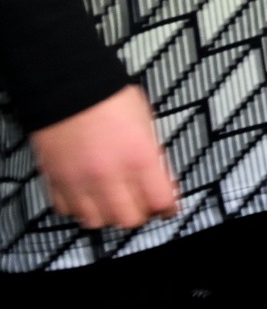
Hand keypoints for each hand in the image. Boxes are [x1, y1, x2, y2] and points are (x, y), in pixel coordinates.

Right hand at [31, 85, 177, 230]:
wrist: (67, 86)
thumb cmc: (111, 98)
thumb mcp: (146, 122)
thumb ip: (152, 155)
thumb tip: (159, 179)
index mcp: (139, 158)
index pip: (160, 200)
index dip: (167, 207)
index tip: (168, 207)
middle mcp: (109, 176)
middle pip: (129, 219)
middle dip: (139, 214)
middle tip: (141, 205)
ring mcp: (80, 181)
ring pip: (97, 221)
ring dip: (108, 215)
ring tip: (113, 202)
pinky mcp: (55, 180)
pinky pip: (67, 210)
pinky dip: (79, 208)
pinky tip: (87, 196)